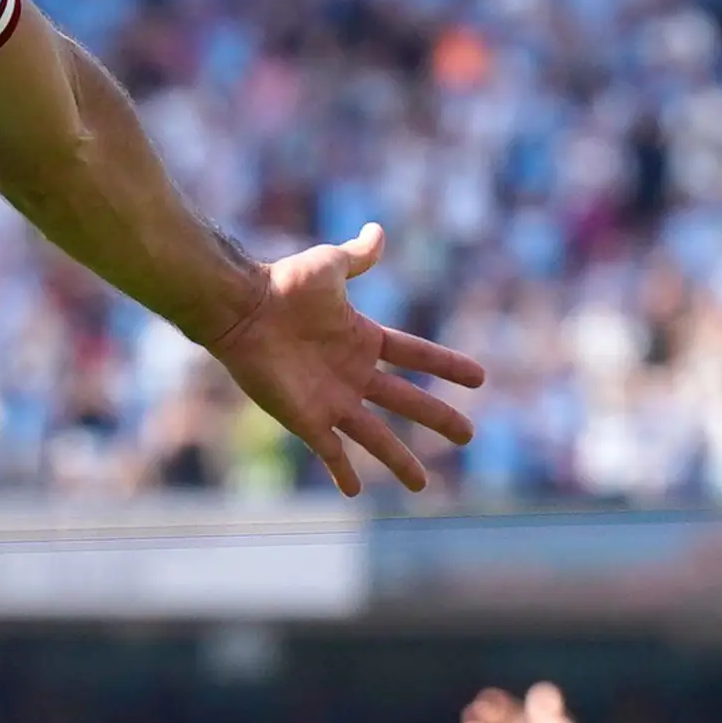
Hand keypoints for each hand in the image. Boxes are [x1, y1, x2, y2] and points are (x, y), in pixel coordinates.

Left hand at [204, 222, 486, 494]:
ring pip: (375, 436)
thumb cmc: (284, 284)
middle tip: (468, 436)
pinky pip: (329, 451)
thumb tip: (377, 231)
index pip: (416, 355)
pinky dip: (342, 471)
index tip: (479, 378)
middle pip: (406, 402)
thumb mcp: (330, 265)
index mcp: (363, 338)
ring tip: (422, 486)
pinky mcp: (306, 419)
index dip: (446, 365)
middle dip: (437, 419)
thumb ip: (357, 257)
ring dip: (399, 460)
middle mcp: (353, 373)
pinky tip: (354, 491)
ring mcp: (332, 399)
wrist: (242, 309)